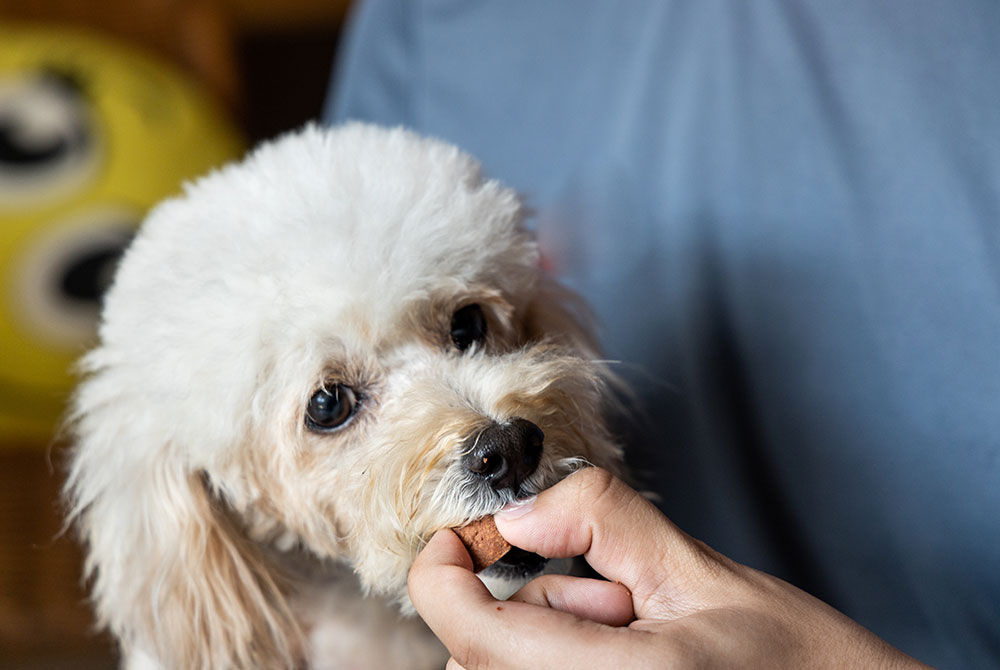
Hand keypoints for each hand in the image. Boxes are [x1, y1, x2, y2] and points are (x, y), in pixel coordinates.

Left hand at [408, 467, 929, 668]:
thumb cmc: (797, 663)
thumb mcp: (699, 570)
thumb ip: (601, 519)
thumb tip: (518, 512)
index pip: (467, 629)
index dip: (443, 570)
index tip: (462, 537)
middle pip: (480, 651)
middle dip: (534, 602)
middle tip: (619, 598)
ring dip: (551, 635)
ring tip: (639, 633)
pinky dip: (560, 657)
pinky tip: (630, 659)